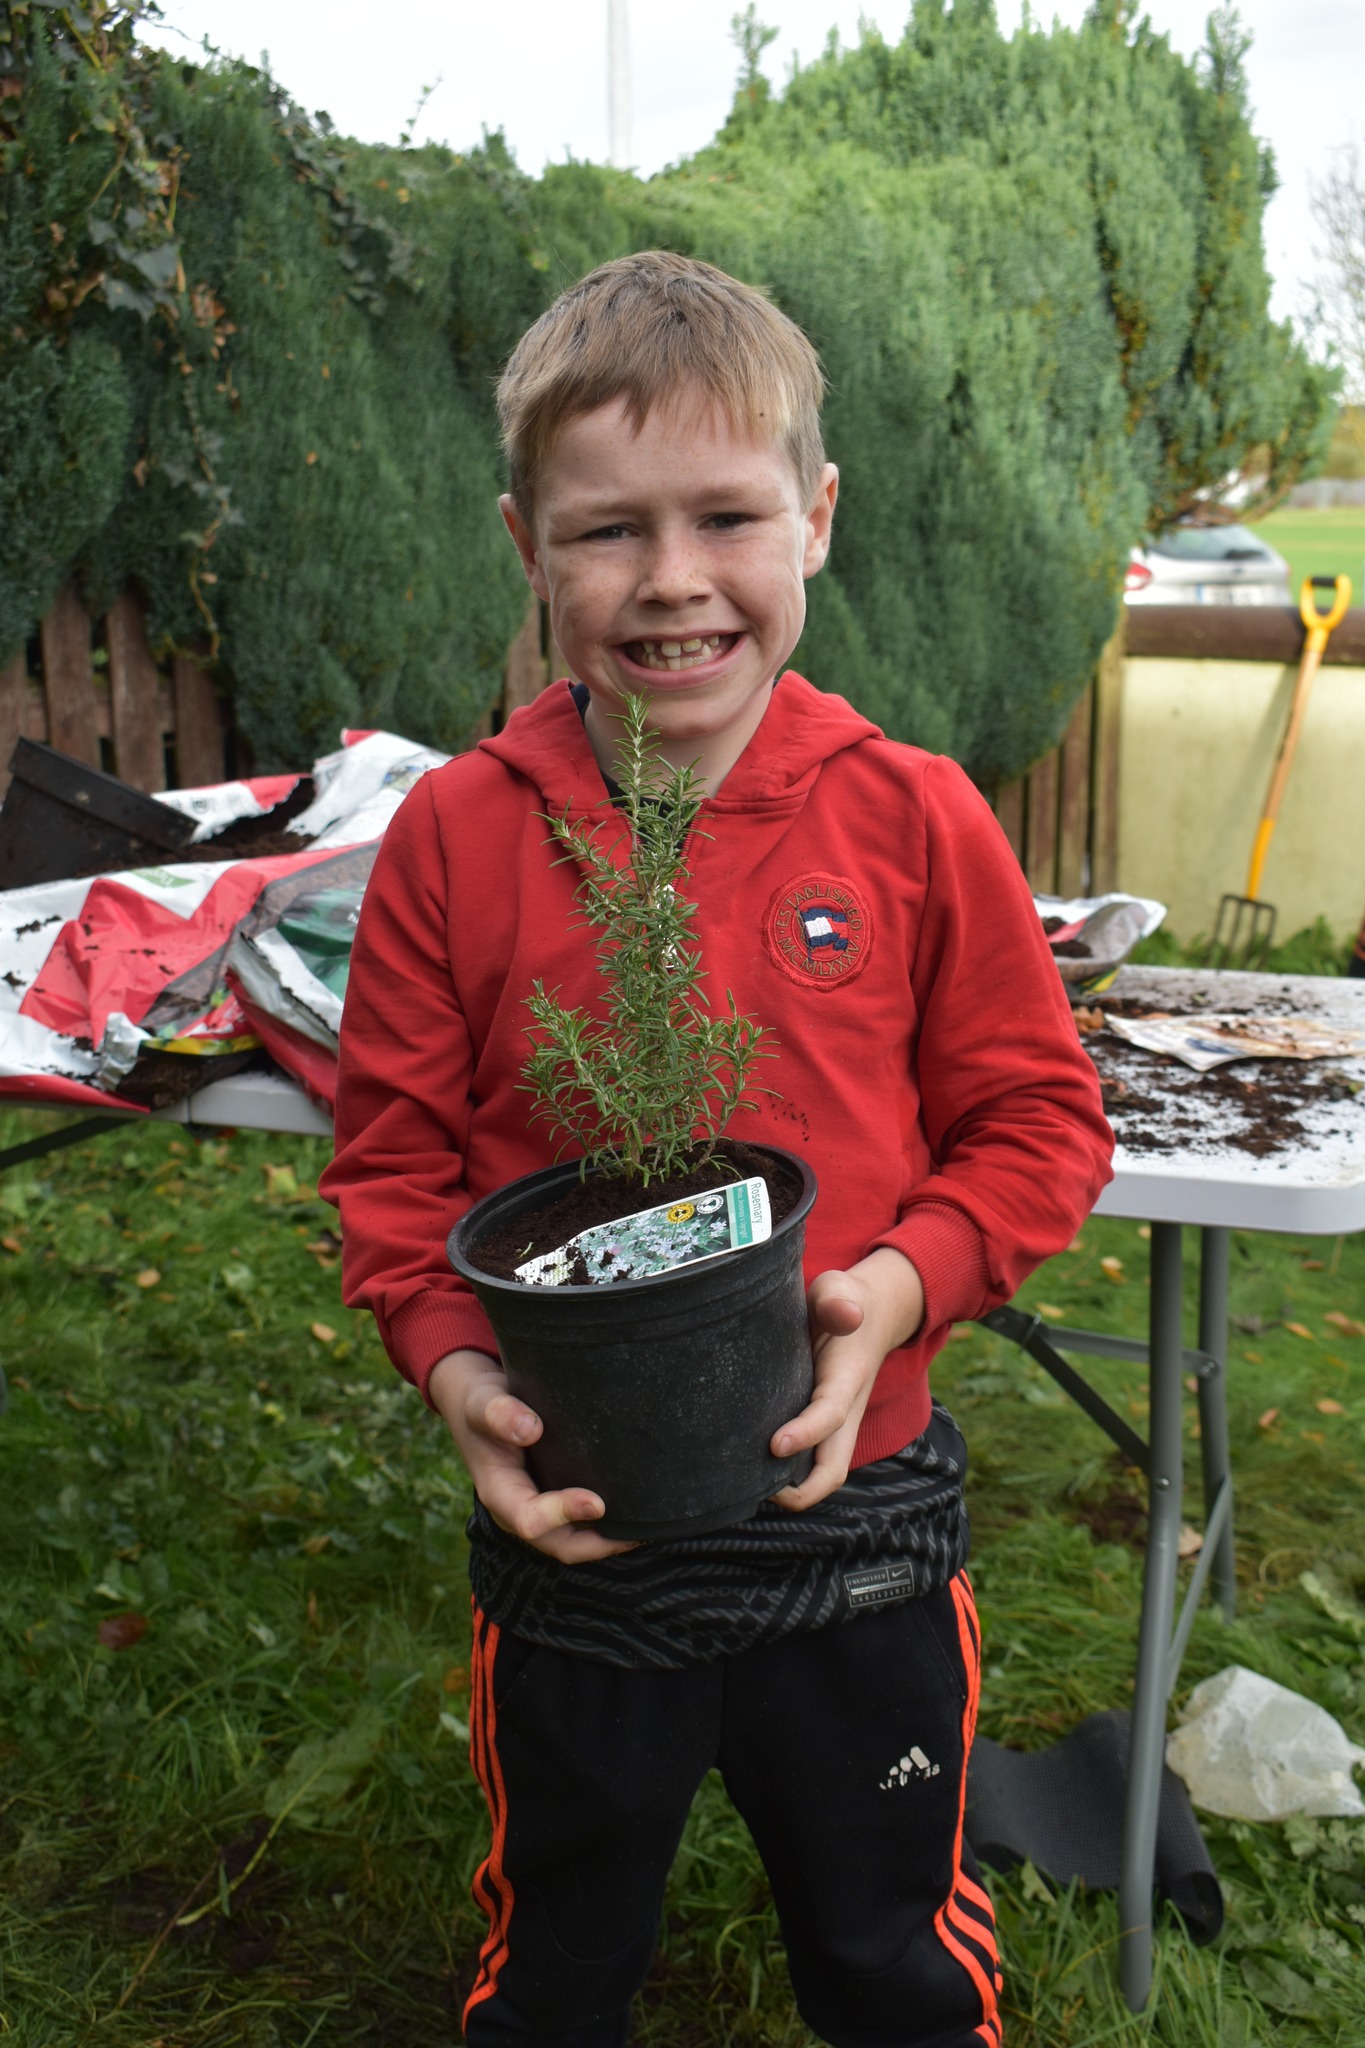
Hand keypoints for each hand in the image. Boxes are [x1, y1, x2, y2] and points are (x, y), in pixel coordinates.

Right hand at [427, 1349, 636, 1562]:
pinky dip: (605, 1525)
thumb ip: (499, 1413)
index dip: (563, 1514)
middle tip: (637, 1532)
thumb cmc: (483, 1405)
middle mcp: (519, 1510)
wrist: (483, 1407)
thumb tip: (530, 1428)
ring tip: (646, 1528)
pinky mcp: (554, 1500)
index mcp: (500, 1494)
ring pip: (574, 1540)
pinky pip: (580, 1525)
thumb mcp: (482, 1403)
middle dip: (597, 1545)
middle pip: (559, 1544)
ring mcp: (538, 1509)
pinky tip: (635, 1512)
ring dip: (606, 1540)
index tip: (597, 1502)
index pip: (529, 1519)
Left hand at [769, 1248, 924, 1513]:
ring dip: (790, 1489)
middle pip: (832, 1469)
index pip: (830, 1415)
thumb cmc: (843, 1301)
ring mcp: (834, 1423)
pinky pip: (807, 1462)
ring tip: (744, 1488)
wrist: (869, 1313)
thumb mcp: (840, 1290)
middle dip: (801, 1491)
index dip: (806, 1434)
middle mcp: (844, 1411)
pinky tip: (747, 1472)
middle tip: (756, 1490)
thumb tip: (847, 1314)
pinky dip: (785, 1476)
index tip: (774, 1444)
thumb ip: (839, 1300)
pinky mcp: (820, 1425)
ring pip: (819, 1472)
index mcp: (848, 1379)